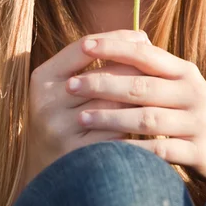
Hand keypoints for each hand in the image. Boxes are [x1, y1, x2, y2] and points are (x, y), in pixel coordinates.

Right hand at [23, 29, 150, 187]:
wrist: (46, 168)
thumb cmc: (66, 114)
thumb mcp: (66, 84)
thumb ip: (93, 60)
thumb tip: (141, 37)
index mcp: (43, 77)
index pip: (83, 47)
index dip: (116, 39)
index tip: (142, 37)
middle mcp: (47, 102)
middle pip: (102, 75)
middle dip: (135, 68)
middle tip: (160, 66)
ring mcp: (60, 130)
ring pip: (112, 105)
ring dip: (139, 98)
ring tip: (161, 91)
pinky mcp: (77, 154)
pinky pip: (115, 134)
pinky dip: (135, 126)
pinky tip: (152, 120)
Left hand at [66, 35, 205, 182]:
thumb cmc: (196, 113)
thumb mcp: (181, 85)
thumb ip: (156, 68)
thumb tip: (124, 41)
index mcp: (185, 71)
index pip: (145, 53)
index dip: (114, 47)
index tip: (85, 45)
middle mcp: (192, 91)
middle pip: (141, 85)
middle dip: (103, 83)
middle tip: (72, 85)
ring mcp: (197, 121)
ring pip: (147, 118)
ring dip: (111, 117)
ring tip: (82, 116)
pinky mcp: (199, 150)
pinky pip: (160, 149)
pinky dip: (133, 149)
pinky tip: (109, 150)